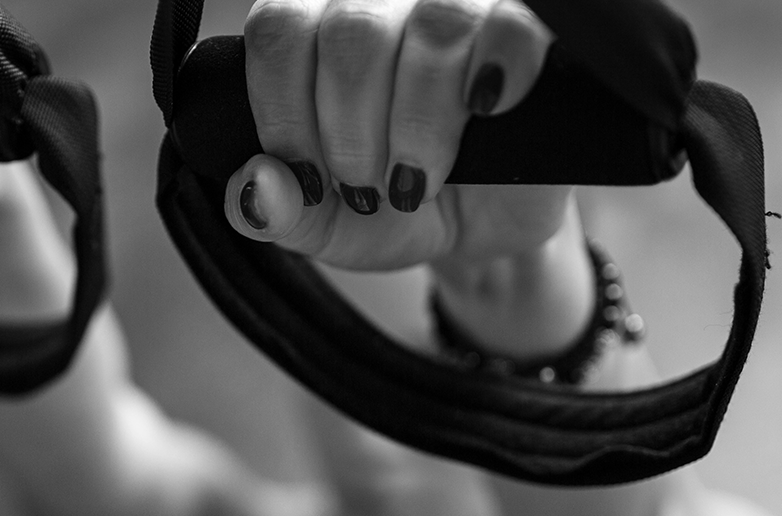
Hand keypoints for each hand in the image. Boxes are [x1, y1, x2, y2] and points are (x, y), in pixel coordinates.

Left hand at [226, 0, 571, 271]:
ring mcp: (459, 7)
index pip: (280, 30)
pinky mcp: (528, 28)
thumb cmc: (394, 206)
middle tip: (369, 187)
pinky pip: (512, 24)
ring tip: (420, 179)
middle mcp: (383, 1)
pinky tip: (485, 112)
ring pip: (434, 25)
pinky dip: (496, 73)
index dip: (285, 110)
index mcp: (318, 27)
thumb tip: (254, 188)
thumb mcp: (325, 225)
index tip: (306, 175)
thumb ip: (275, 211)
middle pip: (351, 31)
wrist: (480, 227)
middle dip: (352, 132)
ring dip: (419, 124)